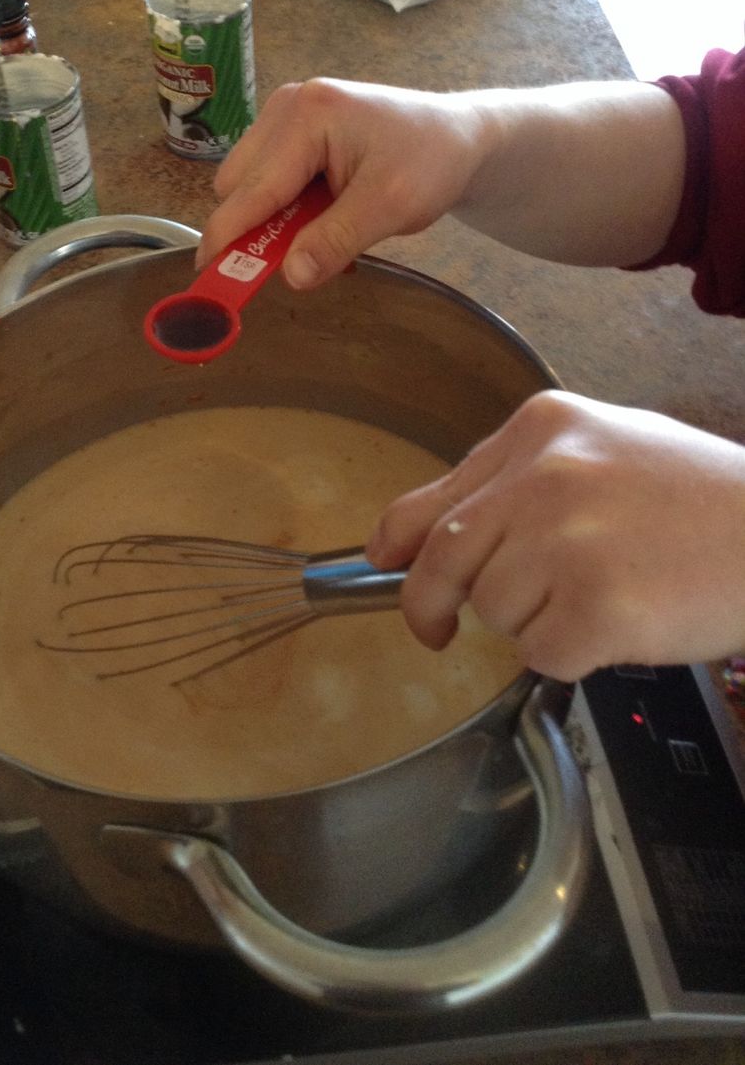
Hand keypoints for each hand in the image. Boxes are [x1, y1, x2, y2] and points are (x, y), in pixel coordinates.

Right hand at [199, 78, 490, 286]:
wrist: (458, 137)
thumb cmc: (431, 162)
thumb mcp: (390, 207)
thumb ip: (336, 241)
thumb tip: (289, 276)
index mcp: (308, 116)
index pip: (253, 190)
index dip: (227, 238)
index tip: (205, 278)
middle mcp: (287, 107)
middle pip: (236, 186)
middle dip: (254, 229)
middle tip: (293, 262)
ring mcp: (286, 115)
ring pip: (246, 185)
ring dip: (272, 222)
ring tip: (321, 235)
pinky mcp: (292, 131)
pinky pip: (267, 180)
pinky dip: (285, 211)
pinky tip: (321, 219)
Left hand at [366, 390, 744, 679]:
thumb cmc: (697, 499)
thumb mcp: (599, 451)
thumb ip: (513, 482)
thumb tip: (419, 536)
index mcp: (540, 430)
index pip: (432, 498)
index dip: (398, 544)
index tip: (388, 567)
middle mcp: (544, 477)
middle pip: (443, 562)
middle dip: (430, 606)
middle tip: (439, 631)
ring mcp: (568, 540)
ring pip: (494, 612)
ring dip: (534, 621)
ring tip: (602, 591)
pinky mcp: (597, 605)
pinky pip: (541, 654)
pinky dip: (571, 655)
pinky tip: (620, 621)